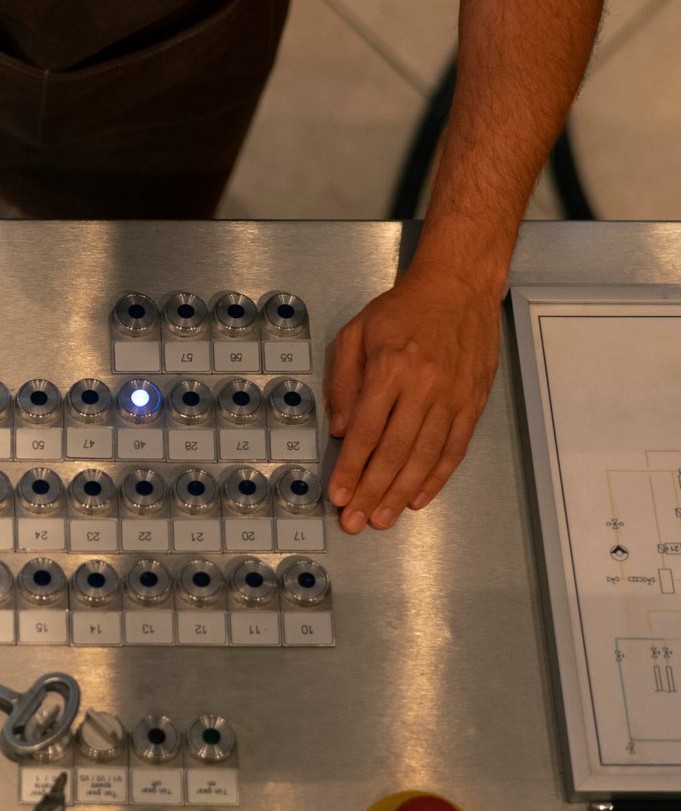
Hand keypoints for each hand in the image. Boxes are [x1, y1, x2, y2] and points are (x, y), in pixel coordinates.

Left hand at [325, 263, 501, 532]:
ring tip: (382, 518)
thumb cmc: (401, 310)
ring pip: (425, 457)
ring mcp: (453, 398)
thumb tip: (343, 432)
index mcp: (391, 369)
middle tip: (355, 522)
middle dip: (371, 492)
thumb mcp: (355, 334)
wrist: (458, 288)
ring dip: (401, 493)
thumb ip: (343, 382)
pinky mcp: (474, 403)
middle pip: (395, 452)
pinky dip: (436, 478)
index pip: (367, 432)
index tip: (337, 496)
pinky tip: (418, 498)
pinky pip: (453, 449)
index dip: (350, 469)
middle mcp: (424, 387)